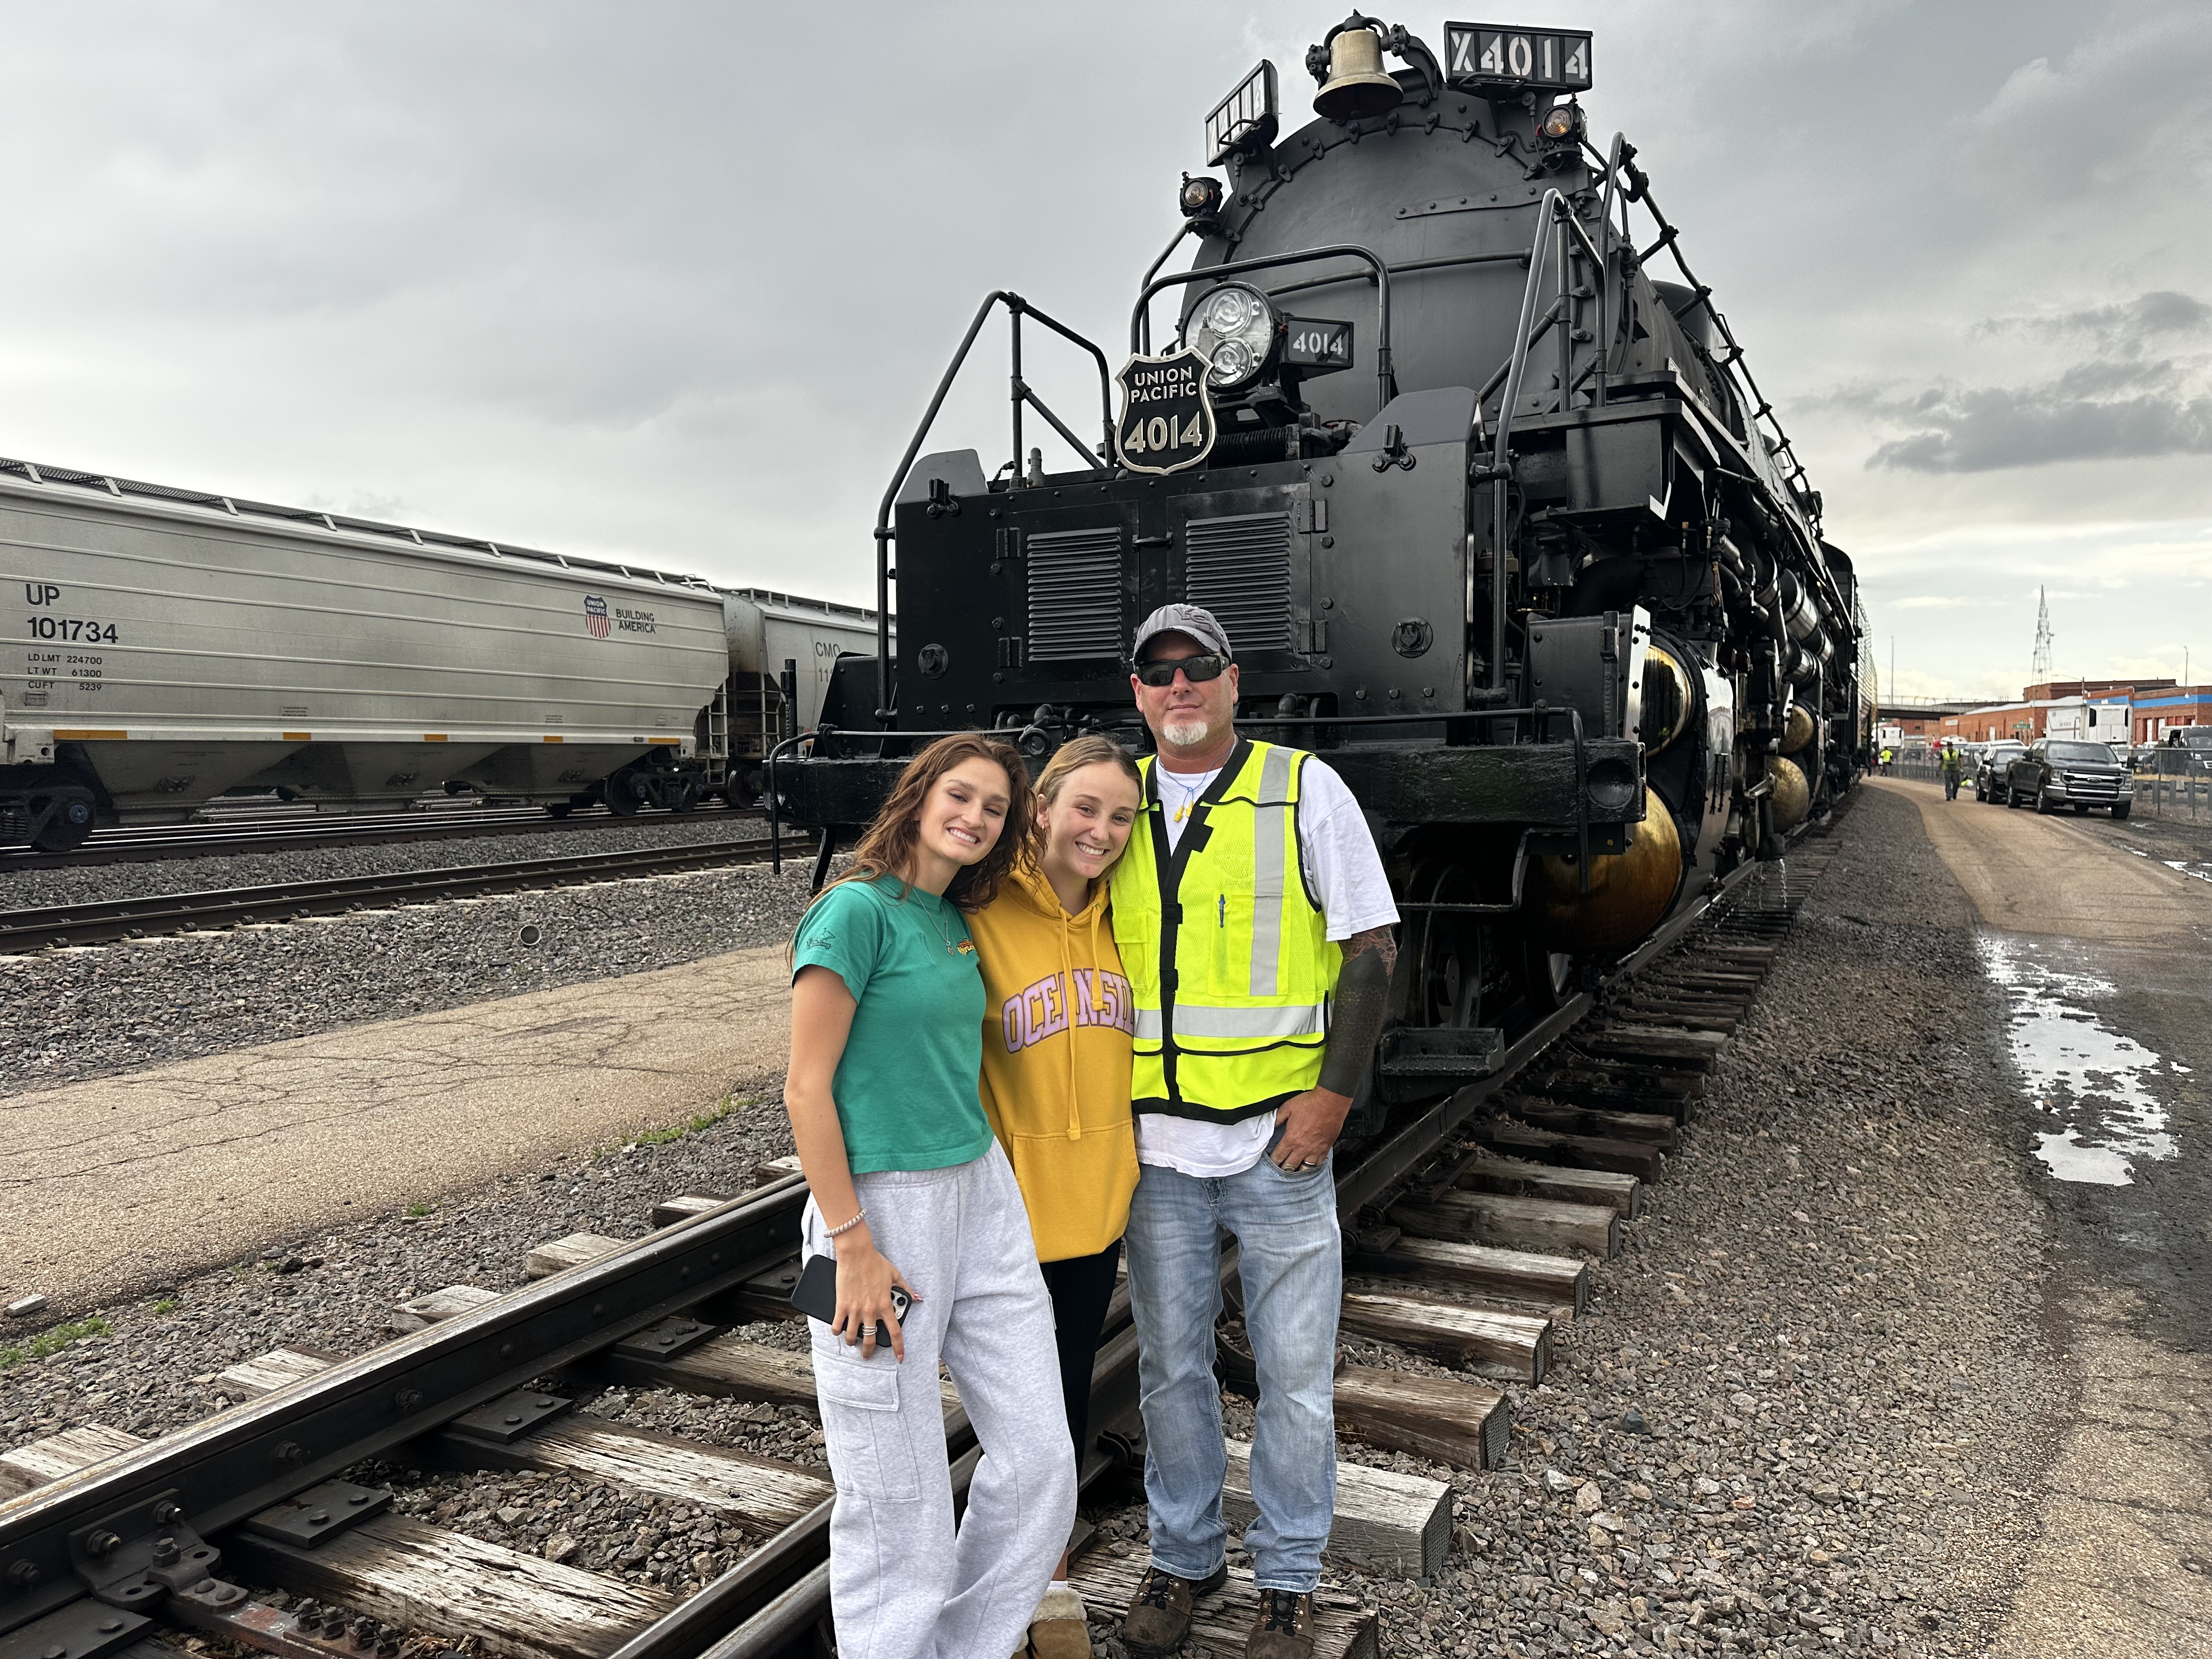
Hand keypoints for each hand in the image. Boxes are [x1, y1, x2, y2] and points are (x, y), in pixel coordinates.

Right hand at [832, 1230, 918, 1361]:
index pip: (895, 1332)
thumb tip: (917, 1298)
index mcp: (885, 1304)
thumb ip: (905, 1289)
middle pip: (871, 1339)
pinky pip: (837, 1325)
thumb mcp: (895, 1275)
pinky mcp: (841, 1305)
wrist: (856, 1254)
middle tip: (867, 1355)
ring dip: (852, 1342)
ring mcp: (855, 1309)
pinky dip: (837, 1331)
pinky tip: (838, 1331)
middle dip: (869, 1351)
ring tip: (852, 1341)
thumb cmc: (875, 1262)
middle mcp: (870, 1310)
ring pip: (852, 1336)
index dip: (898, 1347)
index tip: (899, 1357)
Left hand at [1269, 1087, 1351, 1171]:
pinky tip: (1311, 1165)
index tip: (1271, 1163)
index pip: (1278, 1156)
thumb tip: (1271, 1125)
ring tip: (1295, 1171)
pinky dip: (1313, 1166)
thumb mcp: (1287, 1107)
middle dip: (1283, 1169)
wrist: (1331, 1102)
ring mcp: (1315, 1150)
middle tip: (1280, 1170)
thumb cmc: (1310, 1104)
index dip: (1273, 1161)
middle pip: (1290, 1166)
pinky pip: (1319, 1163)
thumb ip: (1277, 1118)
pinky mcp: (1325, 1148)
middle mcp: (1302, 1148)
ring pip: (1305, 1168)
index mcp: (1291, 1139)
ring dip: (1298, 1170)